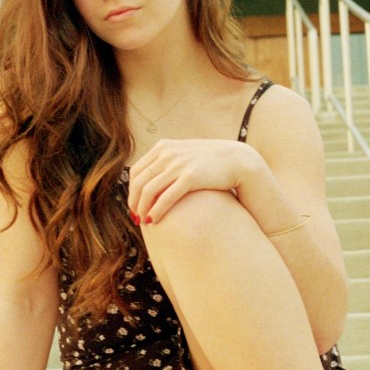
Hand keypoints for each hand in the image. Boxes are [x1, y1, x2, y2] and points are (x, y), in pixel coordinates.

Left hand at [128, 138, 261, 224]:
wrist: (237, 160)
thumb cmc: (211, 162)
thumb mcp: (185, 155)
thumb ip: (168, 162)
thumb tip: (152, 178)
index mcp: (164, 147)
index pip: (136, 171)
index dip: (131, 191)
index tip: (133, 205)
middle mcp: (168, 154)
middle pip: (140, 182)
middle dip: (134, 202)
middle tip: (135, 217)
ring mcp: (179, 164)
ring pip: (149, 190)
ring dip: (142, 208)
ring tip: (144, 221)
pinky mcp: (190, 177)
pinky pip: (166, 197)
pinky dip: (156, 210)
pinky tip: (154, 220)